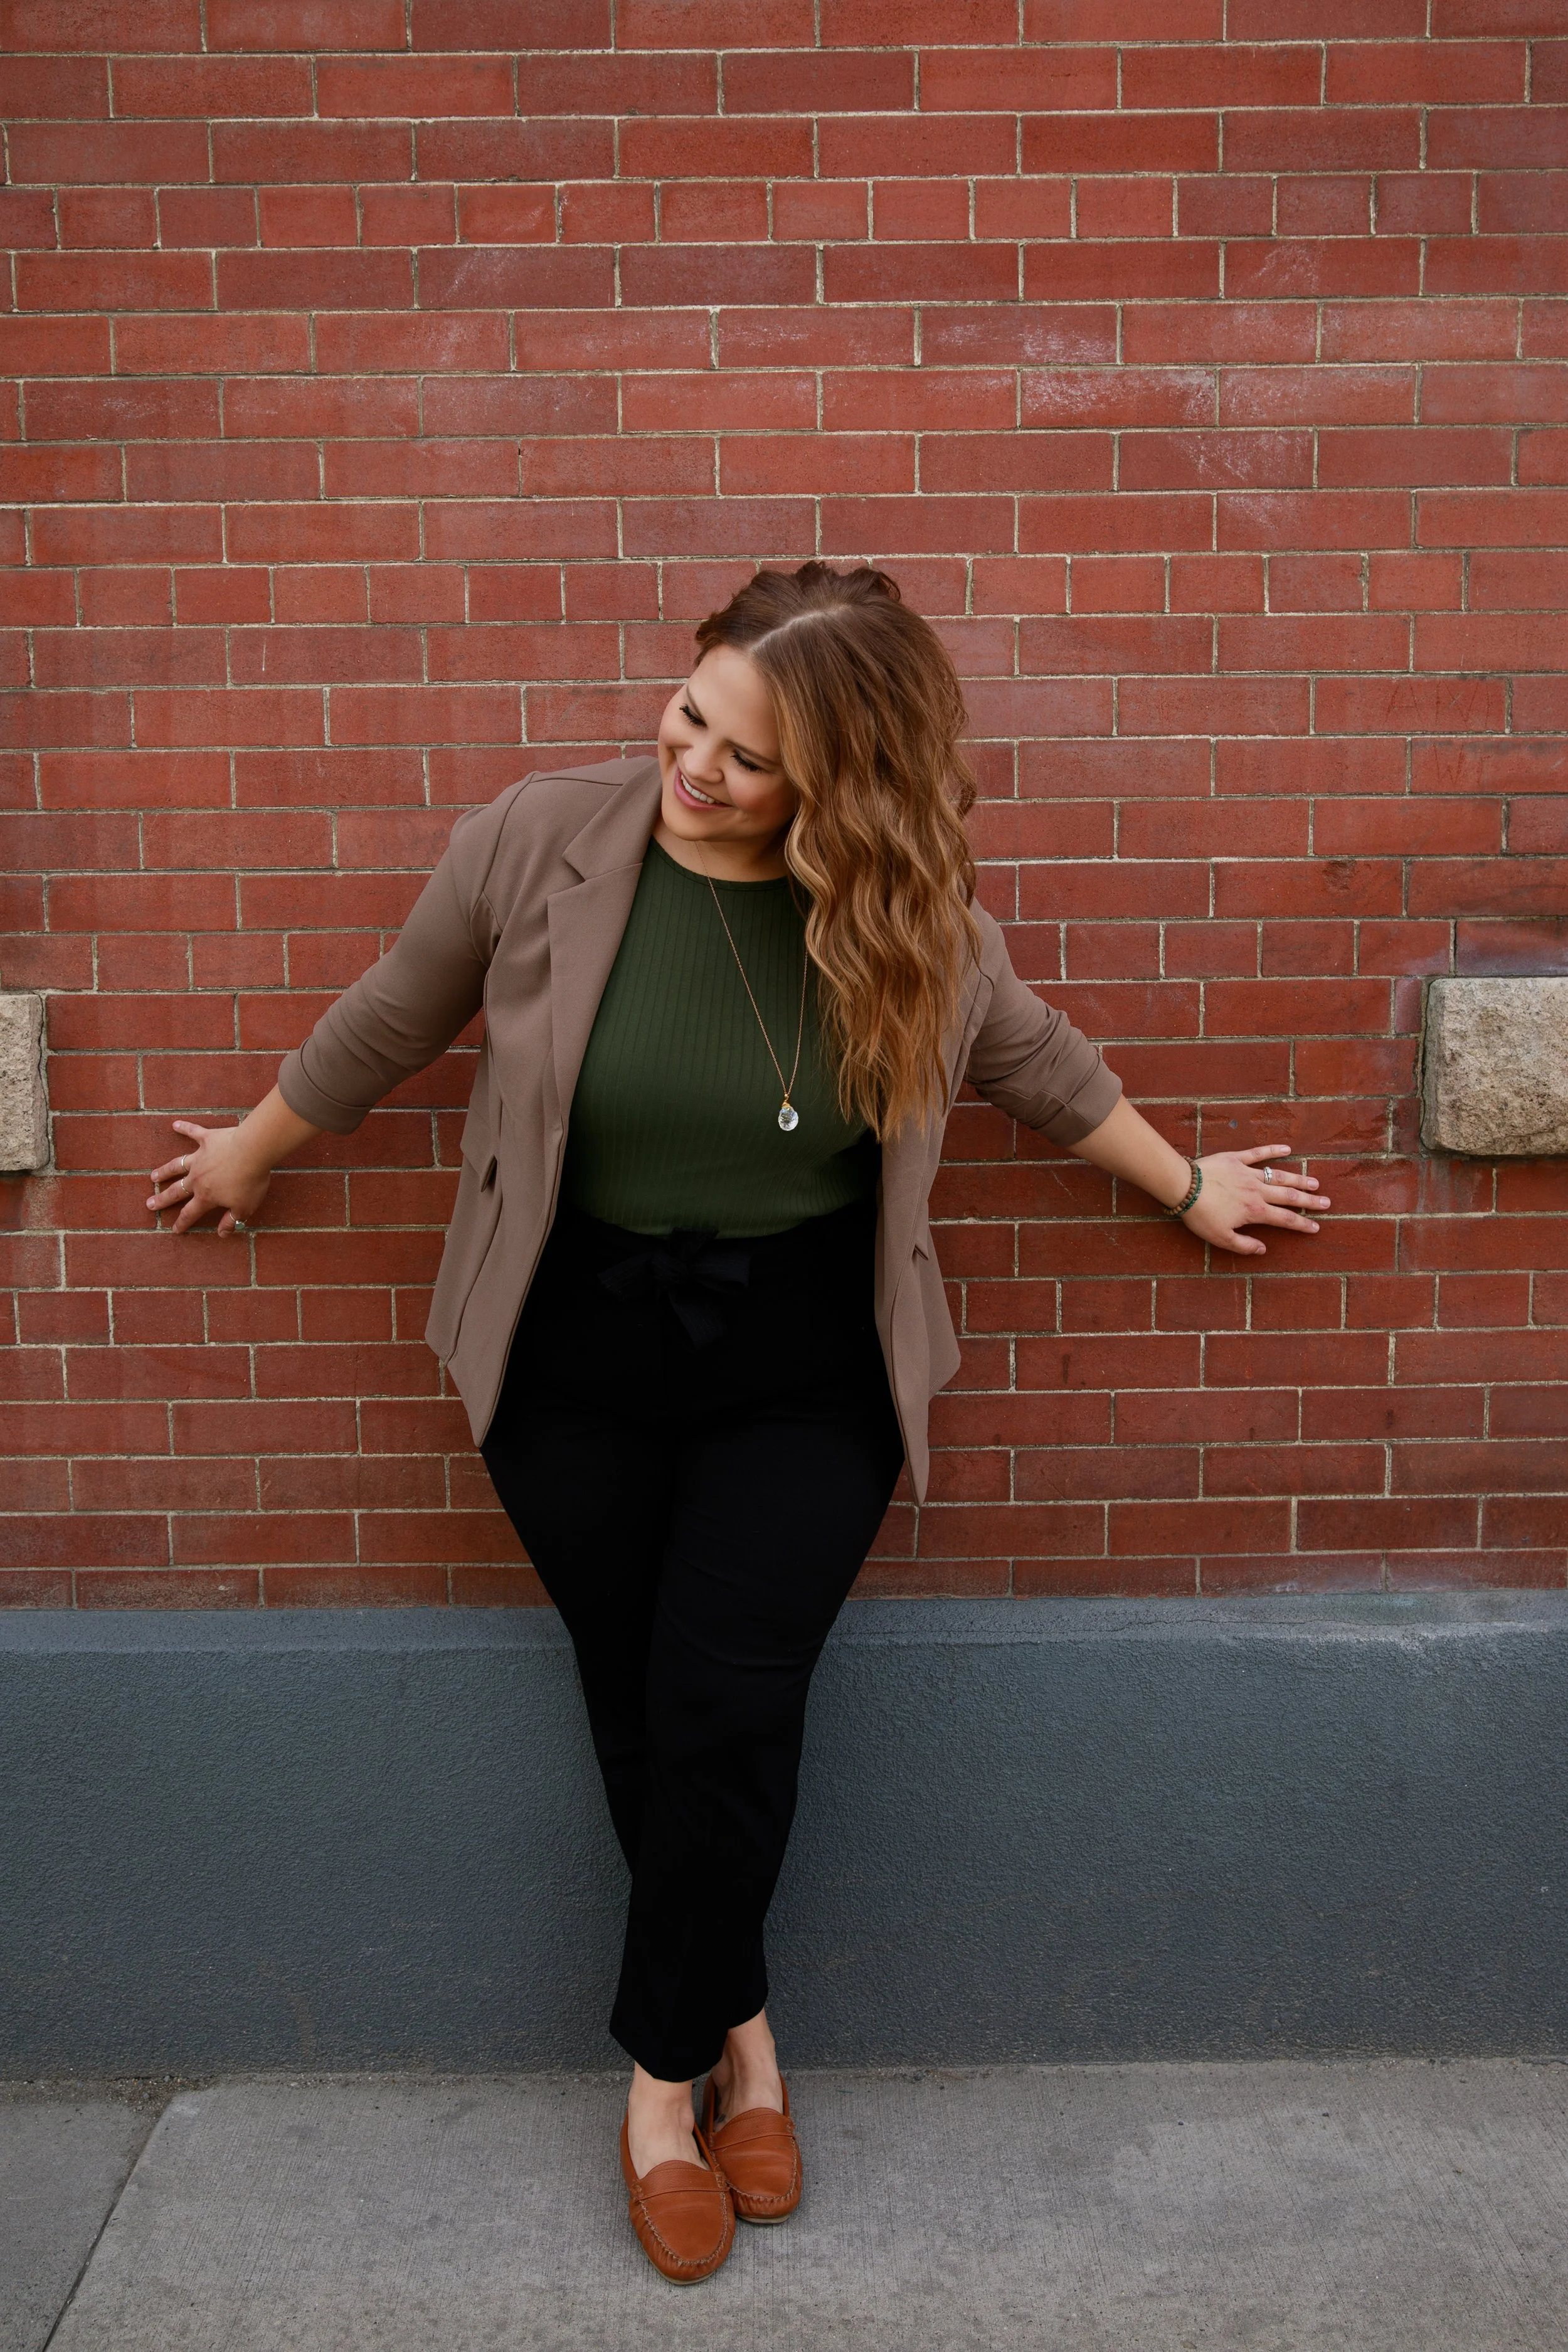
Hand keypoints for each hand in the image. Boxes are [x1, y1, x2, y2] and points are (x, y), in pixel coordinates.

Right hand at [147, 1119, 271, 1238]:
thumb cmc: (250, 1181)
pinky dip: (184, 1128)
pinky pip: (193, 1132)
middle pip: (176, 1191)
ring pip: (177, 1165)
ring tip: (153, 1176)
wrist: (253, 1151)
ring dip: (165, 1171)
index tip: (174, 1229)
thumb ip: (231, 1221)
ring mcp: (200, 1158)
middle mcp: (198, 1178)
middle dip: (162, 1199)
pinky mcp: (207, 1139)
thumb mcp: (244, 1208)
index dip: (182, 1223)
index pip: (190, 1213)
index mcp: (206, 1196)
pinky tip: (175, 1125)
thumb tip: (222, 1234)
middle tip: (150, 1204)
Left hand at [1178, 1145, 1328, 1256]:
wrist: (1183, 1187)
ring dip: (1299, 1179)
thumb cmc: (1200, 1215)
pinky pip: (1258, 1154)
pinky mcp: (1236, 1159)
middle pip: (1289, 1196)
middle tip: (1326, 1202)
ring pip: (1279, 1176)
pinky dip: (1273, 1150)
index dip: (1302, 1224)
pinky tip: (1287, 1149)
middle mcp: (1257, 1191)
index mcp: (1255, 1211)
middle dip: (1309, 1200)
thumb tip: (1264, 1249)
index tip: (1316, 1227)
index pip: (1285, 1219)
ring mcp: (1248, 1173)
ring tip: (1315, 1182)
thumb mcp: (1221, 1238)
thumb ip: (1244, 1245)